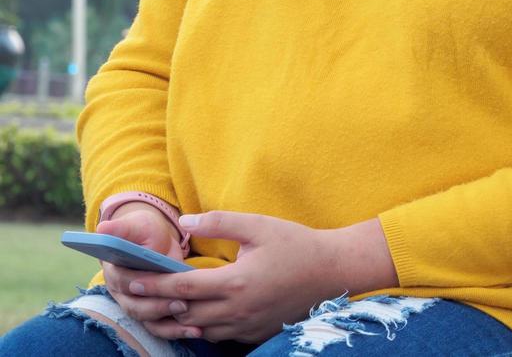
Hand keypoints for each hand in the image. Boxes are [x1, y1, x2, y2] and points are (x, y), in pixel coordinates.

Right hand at [97, 207, 187, 330]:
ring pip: (149, 321)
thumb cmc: (144, 231)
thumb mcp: (137, 225)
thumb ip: (122, 228)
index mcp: (115, 271)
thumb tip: (102, 229)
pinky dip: (177, 332)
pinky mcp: (153, 313)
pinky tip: (196, 332)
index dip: (136, 284)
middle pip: (136, 306)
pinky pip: (161, 328)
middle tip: (181, 303)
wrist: (154, 240)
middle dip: (159, 306)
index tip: (152, 283)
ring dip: (170, 324)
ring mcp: (137, 305)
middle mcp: (122, 293)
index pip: (123, 281)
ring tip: (192, 321)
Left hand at [121, 211, 397, 343]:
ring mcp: (246, 327)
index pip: (183, 289)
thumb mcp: (258, 225)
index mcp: (235, 283)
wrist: (332, 271)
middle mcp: (237, 311)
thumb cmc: (295, 243)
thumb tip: (184, 222)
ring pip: (199, 329)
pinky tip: (192, 315)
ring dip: (176, 319)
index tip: (132, 280)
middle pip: (185, 313)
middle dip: (157, 304)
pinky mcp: (255, 334)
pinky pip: (218, 335)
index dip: (154, 285)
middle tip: (133, 294)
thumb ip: (220, 223)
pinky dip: (200, 326)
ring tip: (155, 306)